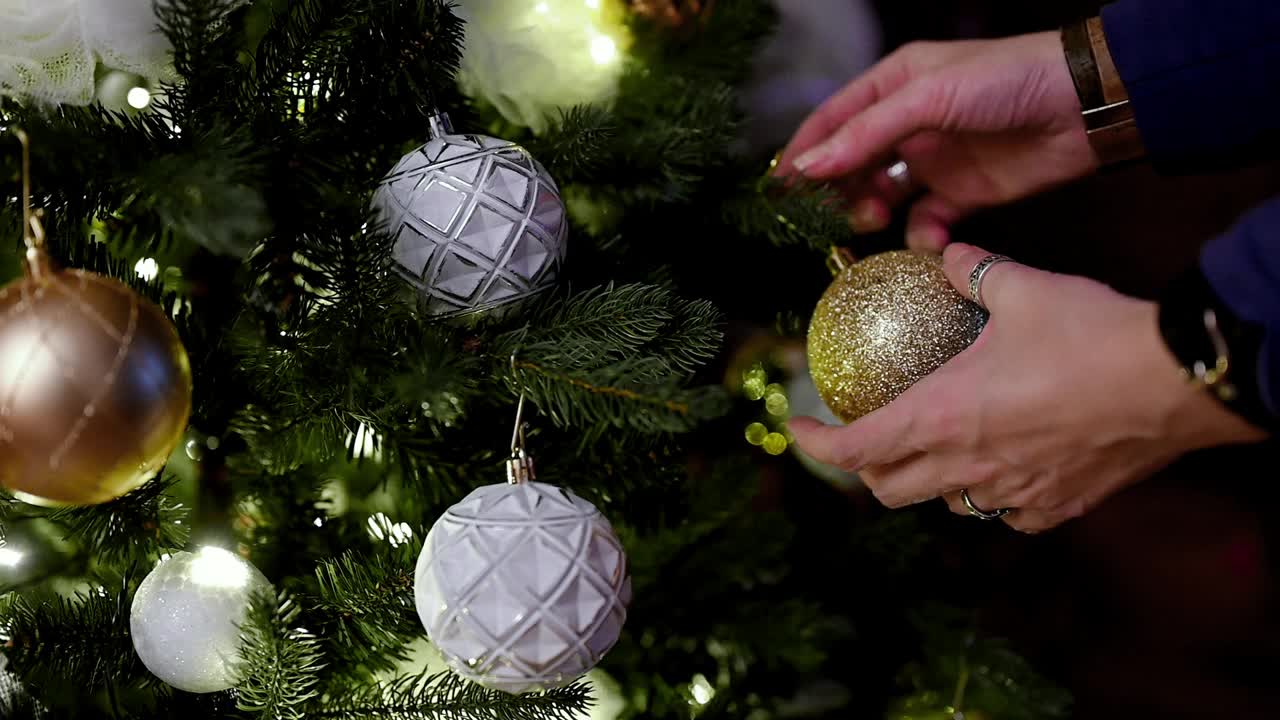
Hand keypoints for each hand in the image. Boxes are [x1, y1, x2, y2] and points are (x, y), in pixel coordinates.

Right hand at [776, 33, 1099, 250]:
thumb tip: (810, 167)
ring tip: (868, 222)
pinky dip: (920, 235)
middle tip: (821, 217)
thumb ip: (867, 133)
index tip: (778, 190)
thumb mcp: (929, 96)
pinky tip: (925, 240)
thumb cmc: (1007, 81)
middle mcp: (909, 123)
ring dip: (869, 212)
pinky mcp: (966, 193)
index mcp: (894, 85)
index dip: (804, 153)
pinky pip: (927, 221)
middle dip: (834, 190)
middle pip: (853, 163)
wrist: (1087, 104)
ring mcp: (936, 160)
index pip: (833, 121)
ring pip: (883, 194)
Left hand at [789, 244, 1266, 531]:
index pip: (856, 448)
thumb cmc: (1091, 334)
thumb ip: (973, 272)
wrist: (1177, 381)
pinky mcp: (1059, 505)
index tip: (797, 427)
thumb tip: (950, 255)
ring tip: (935, 446)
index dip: (816, 443)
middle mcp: (969, 466)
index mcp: (942, 417)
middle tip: (866, 433)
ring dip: (928, 481)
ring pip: (948, 504)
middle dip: (866, 468)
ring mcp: (1014, 492)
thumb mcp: (1021, 288)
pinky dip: (990, 492)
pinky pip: (1008, 512)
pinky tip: (1004, 463)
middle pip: (891, 489)